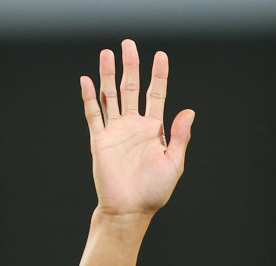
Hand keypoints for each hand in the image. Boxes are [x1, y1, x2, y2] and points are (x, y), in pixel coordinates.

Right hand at [81, 40, 194, 217]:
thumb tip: (189, 111)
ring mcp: (115, 131)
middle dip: (131, 66)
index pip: (156, 94)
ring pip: (111, 96)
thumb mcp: (174, 163)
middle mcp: (134, 126)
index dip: (158, 75)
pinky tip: (87, 80)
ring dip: (108, 75)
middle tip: (128, 44)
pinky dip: (90, 97)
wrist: (129, 210)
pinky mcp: (99, 140)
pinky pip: (93, 114)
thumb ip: (179, 136)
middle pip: (131, 88)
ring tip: (106, 54)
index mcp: (153, 130)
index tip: (160, 56)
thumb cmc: (154, 192)